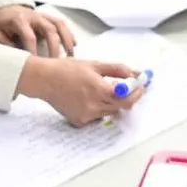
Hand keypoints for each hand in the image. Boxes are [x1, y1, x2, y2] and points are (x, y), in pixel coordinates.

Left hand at [0, 5, 74, 56]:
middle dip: (54, 47)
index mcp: (20, 20)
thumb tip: (15, 59)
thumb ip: (5, 45)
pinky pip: (62, 24)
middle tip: (55, 62)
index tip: (36, 63)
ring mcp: (43, 16)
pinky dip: (69, 34)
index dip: (33, 50)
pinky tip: (74, 44)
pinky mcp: (48, 18)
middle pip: (49, 30)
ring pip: (59, 25)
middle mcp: (34, 17)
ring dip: (67, 39)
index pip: (30, 36)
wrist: (5, 8)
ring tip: (70, 54)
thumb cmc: (1, 22)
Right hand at [16, 56, 145, 126]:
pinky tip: (90, 98)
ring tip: (104, 89)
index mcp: (100, 90)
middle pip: (121, 107)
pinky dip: (99, 108)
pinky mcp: (78, 122)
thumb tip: (136, 74)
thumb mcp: (97, 65)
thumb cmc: (70, 69)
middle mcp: (94, 106)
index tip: (140, 86)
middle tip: (128, 87)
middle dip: (128, 97)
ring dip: (113, 102)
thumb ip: (119, 70)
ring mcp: (86, 116)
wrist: (45, 80)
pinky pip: (97, 117)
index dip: (137, 93)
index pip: (127, 99)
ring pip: (110, 112)